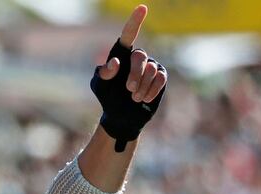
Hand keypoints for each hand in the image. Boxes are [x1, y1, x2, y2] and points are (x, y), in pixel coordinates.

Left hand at [90, 4, 167, 151]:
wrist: (121, 115)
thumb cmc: (108, 96)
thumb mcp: (99, 85)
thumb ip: (104, 73)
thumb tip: (116, 62)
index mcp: (121, 54)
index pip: (128, 34)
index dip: (135, 21)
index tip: (142, 8)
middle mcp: (138, 56)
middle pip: (139, 57)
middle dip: (134, 75)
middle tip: (128, 90)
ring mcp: (151, 65)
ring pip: (151, 69)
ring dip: (142, 86)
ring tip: (134, 97)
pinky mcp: (161, 77)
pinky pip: (160, 78)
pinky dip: (151, 90)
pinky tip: (143, 99)